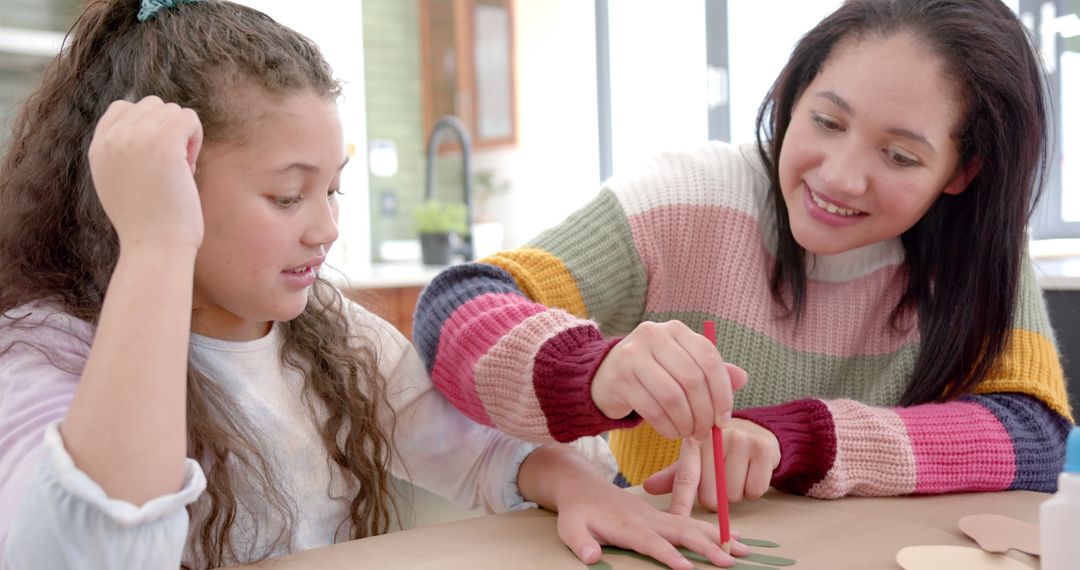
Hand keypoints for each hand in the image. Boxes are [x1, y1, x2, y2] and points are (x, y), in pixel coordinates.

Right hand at [88, 95, 204, 252]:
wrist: (154, 247)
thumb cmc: (148, 224)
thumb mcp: (121, 183)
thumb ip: (124, 153)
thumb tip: (151, 125)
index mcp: (97, 147)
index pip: (123, 108)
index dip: (149, 128)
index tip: (155, 161)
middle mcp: (112, 138)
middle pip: (152, 106)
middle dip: (168, 132)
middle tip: (170, 169)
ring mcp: (136, 137)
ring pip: (173, 111)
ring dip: (184, 138)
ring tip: (178, 172)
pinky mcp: (163, 142)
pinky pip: (189, 118)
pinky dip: (196, 139)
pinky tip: (189, 167)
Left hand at [520, 447, 749, 569]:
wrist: (582, 486)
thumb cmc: (577, 511)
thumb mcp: (569, 528)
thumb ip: (580, 543)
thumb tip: (590, 557)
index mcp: (627, 526)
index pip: (652, 543)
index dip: (670, 556)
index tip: (689, 569)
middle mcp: (647, 519)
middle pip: (682, 532)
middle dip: (706, 547)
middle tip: (729, 562)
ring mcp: (657, 516)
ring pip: (692, 525)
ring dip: (717, 537)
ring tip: (743, 550)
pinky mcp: (662, 516)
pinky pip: (692, 522)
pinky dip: (713, 530)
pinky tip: (732, 538)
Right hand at [591, 320, 747, 440]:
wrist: (605, 375)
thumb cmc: (653, 372)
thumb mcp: (683, 365)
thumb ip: (711, 371)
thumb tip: (742, 378)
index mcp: (675, 329)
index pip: (709, 359)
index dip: (722, 392)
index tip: (724, 418)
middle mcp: (653, 335)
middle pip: (692, 380)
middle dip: (704, 413)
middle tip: (706, 432)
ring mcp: (633, 355)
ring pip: (673, 397)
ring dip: (686, 423)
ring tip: (689, 433)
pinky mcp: (620, 379)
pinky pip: (653, 410)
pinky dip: (668, 427)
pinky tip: (672, 433)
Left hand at [643, 419, 780, 513]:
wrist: (755, 429)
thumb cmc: (720, 450)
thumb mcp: (696, 459)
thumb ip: (674, 475)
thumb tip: (647, 487)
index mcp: (694, 442)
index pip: (685, 478)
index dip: (681, 503)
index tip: (676, 521)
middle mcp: (715, 438)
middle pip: (711, 496)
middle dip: (715, 499)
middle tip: (720, 483)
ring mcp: (740, 440)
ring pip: (733, 495)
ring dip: (735, 494)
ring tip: (736, 474)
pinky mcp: (763, 448)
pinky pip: (754, 490)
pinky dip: (753, 490)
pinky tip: (751, 473)